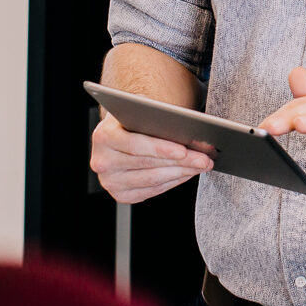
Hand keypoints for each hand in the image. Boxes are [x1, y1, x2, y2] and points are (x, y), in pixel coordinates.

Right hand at [89, 112, 212, 202]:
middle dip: (181, 162)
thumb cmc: (134, 118)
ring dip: (181, 172)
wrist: (119, 131)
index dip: (161, 148)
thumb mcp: (142, 110)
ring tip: (201, 165)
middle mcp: (102, 161)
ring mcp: (110, 181)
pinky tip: (187, 173)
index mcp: (103, 136)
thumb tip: (188, 129)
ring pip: (153, 180)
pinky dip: (173, 181)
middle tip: (204, 158)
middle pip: (148, 164)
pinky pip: (152, 190)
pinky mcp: (120, 194)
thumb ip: (157, 118)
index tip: (183, 150)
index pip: (135, 145)